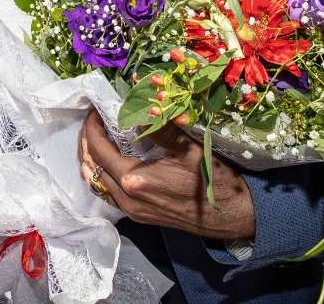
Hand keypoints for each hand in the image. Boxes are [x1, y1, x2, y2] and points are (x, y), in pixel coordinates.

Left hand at [78, 110, 255, 240]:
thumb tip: (142, 107)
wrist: (235, 216)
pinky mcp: (141, 216)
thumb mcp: (191, 150)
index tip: (94, 110)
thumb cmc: (215, 182)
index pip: (99, 150)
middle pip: (91, 167)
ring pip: (97, 184)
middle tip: (93, 121)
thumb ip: (162, 129)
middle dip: (87, 142)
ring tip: (97, 138)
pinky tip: (111, 163)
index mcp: (134, 180)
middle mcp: (128, 199)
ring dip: (91, 160)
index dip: (92, 128)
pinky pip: (109, 195)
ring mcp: (133, 210)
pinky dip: (102, 176)